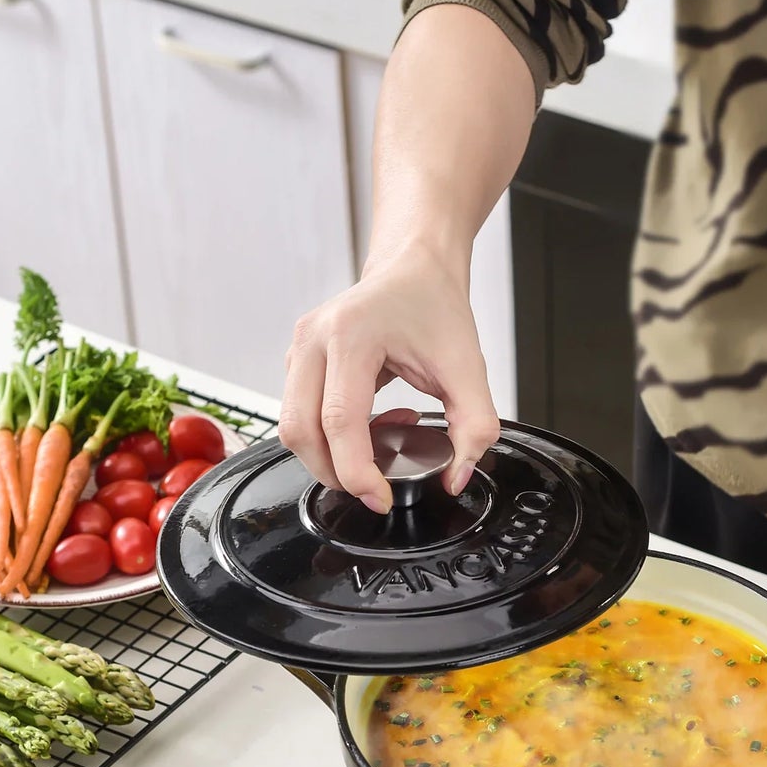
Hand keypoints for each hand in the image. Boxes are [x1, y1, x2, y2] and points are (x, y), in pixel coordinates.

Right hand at [278, 243, 498, 512]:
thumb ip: (474, 428)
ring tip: (378, 446)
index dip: (356, 472)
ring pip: (292, 427)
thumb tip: (456, 478)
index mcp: (351, 335)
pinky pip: (300, 414)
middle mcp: (314, 339)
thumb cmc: (435, 307)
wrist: (415, 269)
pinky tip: (368, 426)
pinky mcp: (299, 361)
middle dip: (334, 473)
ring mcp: (300, 348)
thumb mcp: (469, 368)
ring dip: (329, 456)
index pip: (338, 422)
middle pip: (301, 431)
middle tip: (373, 488)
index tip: (380, 497)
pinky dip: (328, 437)